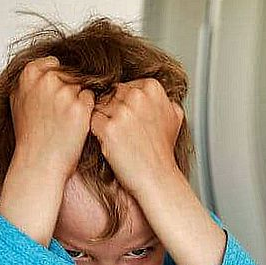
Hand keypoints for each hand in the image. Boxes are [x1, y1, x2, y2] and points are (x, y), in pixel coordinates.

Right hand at [9, 56, 94, 179]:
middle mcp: (47, 80)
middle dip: (71, 91)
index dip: (59, 82)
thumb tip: (50, 62)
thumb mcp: (19, 100)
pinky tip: (76, 124)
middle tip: (62, 113)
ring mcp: (64, 93)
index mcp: (29, 74)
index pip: (55, 64)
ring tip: (67, 120)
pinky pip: (92, 100)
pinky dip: (88, 111)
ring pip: (83, 87)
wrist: (39, 162)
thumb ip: (31, 79)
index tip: (55, 98)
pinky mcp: (80, 107)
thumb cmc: (30, 135)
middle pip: (72, 75)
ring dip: (80, 101)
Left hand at [90, 78, 183, 195]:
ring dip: (104, 122)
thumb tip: (146, 87)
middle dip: (112, 112)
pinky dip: (97, 133)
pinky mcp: (108, 128)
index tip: (134, 121)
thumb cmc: (162, 150)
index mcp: (152, 87)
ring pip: (98, 107)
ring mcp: (122, 112)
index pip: (123, 86)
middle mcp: (137, 96)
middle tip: (125, 131)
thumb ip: (160, 97)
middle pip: (109, 95)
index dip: (124, 105)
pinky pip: (92, 122)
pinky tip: (111, 143)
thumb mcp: (173, 116)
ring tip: (120, 138)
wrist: (156, 177)